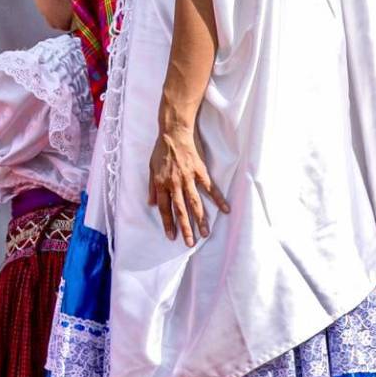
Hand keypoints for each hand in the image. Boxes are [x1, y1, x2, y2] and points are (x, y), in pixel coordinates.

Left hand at [147, 124, 229, 246]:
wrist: (173, 133)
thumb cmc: (161, 150)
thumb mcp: (150, 168)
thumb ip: (151, 187)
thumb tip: (150, 203)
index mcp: (161, 184)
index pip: (164, 208)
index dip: (168, 223)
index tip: (172, 236)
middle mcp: (174, 184)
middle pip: (180, 210)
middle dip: (185, 228)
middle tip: (190, 243)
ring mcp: (188, 178)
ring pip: (195, 203)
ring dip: (201, 219)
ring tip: (205, 233)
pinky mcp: (200, 171)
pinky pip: (209, 188)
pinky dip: (218, 199)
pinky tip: (225, 210)